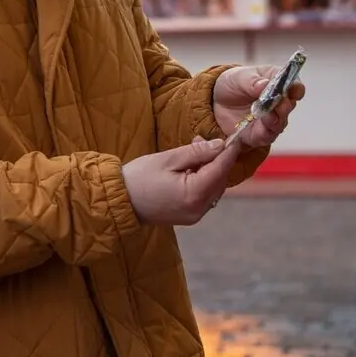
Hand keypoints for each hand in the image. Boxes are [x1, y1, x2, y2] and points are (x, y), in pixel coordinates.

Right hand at [121, 136, 239, 225]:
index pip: (220, 169)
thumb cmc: (139, 177)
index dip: (229, 153)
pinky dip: (203, 182)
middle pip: (219, 180)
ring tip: (193, 154)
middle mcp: (199, 209)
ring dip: (210, 171)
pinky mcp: (189, 217)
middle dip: (216, 160)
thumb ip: (195, 152)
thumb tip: (219, 145)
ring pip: (214, 189)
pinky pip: (205, 197)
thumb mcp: (167, 159)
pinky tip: (190, 170)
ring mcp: (195, 215)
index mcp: (194, 194)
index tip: (236, 139)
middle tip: (201, 141)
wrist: (120, 201)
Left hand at [213, 64, 305, 148]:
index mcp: (277, 82)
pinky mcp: (261, 133)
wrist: (217, 101)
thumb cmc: (233, 84)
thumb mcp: (239, 77)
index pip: (294, 85)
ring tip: (268, 116)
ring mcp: (272, 119)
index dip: (296, 88)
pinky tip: (261, 129)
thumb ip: (252, 81)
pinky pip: (267, 136)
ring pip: (280, 122)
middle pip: (289, 105)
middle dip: (285, 105)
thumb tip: (264, 84)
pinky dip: (265, 133)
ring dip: (276, 120)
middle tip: (279, 105)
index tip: (294, 90)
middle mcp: (279, 102)